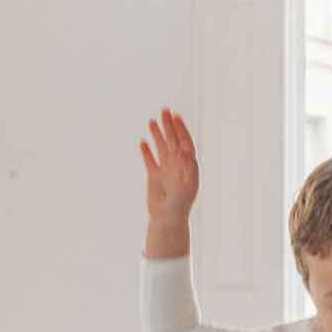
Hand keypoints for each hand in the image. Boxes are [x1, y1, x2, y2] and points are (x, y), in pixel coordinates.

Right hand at [141, 108, 198, 230]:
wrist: (167, 219)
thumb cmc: (179, 204)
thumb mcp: (185, 184)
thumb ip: (184, 167)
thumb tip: (182, 150)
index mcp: (188, 167)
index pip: (186, 143)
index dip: (182, 129)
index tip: (176, 117)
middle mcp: (178, 166)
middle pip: (173, 141)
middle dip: (169, 126)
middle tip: (164, 111)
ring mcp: (166, 170)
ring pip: (161, 148)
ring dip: (157, 134)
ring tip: (152, 122)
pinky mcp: (154, 177)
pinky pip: (150, 161)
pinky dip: (147, 151)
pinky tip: (143, 143)